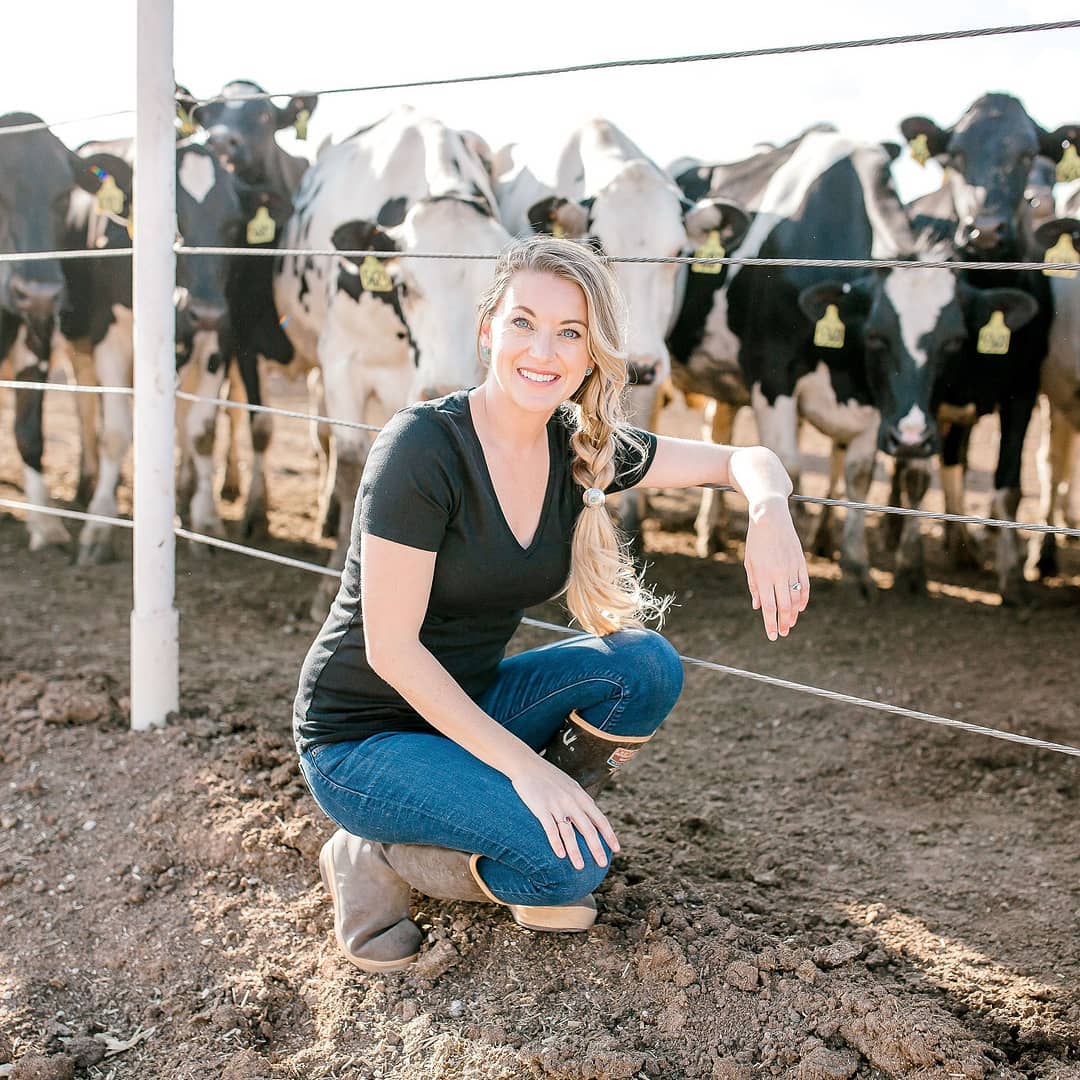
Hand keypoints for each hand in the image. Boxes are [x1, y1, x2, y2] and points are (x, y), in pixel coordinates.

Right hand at [510, 756, 619, 870]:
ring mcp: (556, 804)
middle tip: (602, 864)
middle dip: (596, 848)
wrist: (526, 764)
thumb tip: (592, 817)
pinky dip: (555, 842)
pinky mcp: (540, 807)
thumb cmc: (549, 776)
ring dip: (575, 851)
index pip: (599, 818)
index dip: (609, 835)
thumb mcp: (570, 785)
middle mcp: (571, 801)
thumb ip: (581, 800)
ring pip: (569, 832)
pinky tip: (560, 855)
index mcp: (580, 795)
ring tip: (580, 867)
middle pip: (587, 828)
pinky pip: (549, 827)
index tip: (616, 849)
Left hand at [744, 495, 809, 640]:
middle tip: (782, 633)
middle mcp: (778, 575)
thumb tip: (759, 607)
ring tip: (790, 624)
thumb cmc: (756, 542)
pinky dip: (803, 598)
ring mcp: (791, 569)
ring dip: (793, 614)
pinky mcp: (800, 563)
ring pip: (795, 598)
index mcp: (763, 577)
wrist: (769, 518)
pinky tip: (801, 607)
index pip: (769, 607)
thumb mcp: (750, 564)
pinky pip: (804, 585)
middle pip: (784, 606)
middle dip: (783, 623)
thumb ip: (754, 586)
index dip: (771, 623)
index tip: (772, 636)